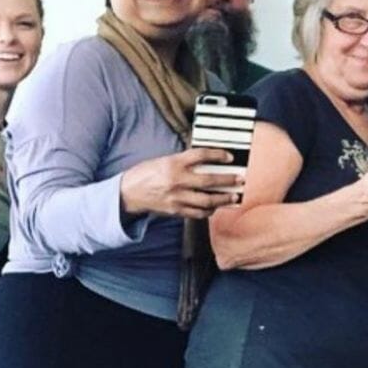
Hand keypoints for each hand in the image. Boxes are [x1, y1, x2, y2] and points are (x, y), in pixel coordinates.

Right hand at [120, 148, 242, 218]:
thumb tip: (208, 163)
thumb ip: (185, 163)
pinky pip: (197, 213)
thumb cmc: (147, 174)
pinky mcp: (176, 210)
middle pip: (209, 180)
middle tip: (239, 179)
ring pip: (207, 200)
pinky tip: (215, 207)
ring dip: (223, 199)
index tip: (229, 157)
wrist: (128, 193)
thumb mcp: (165, 161)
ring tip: (234, 197)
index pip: (201, 155)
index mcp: (173, 164)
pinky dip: (208, 210)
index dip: (218, 155)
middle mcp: (176, 180)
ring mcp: (177, 198)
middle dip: (228, 180)